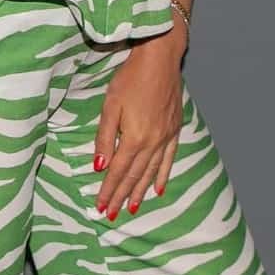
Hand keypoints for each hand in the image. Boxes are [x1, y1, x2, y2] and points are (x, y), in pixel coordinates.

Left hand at [93, 27, 186, 219]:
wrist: (160, 59)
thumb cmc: (130, 78)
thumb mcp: (110, 106)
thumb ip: (105, 138)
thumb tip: (99, 166)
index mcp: (134, 138)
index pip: (118, 172)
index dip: (109, 191)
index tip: (101, 207)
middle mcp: (152, 142)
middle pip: (134, 176)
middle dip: (122, 197)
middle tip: (112, 215)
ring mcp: (166, 137)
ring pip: (151, 172)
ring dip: (140, 191)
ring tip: (132, 208)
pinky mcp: (174, 129)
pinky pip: (169, 159)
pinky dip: (163, 176)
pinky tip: (158, 188)